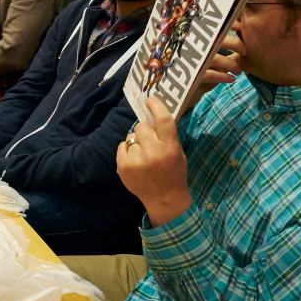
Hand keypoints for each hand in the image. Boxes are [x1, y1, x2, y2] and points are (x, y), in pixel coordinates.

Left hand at [117, 97, 191, 226]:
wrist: (164, 199)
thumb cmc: (174, 173)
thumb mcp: (178, 152)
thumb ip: (166, 136)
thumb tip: (151, 116)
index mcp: (170, 148)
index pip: (163, 120)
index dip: (156, 106)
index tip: (150, 100)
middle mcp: (152, 153)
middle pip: (141, 126)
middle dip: (145, 130)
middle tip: (150, 140)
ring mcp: (135, 161)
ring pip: (130, 136)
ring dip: (136, 142)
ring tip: (143, 155)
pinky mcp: (122, 167)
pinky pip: (122, 146)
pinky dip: (127, 150)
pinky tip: (135, 161)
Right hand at [184, 33, 245, 112]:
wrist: (179, 96)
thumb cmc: (198, 77)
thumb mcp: (214, 66)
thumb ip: (227, 56)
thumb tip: (245, 48)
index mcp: (197, 42)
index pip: (213, 28)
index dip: (228, 24)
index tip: (241, 29)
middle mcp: (192, 49)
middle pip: (215, 39)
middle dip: (234, 43)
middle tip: (245, 51)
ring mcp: (190, 62)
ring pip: (215, 58)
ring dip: (231, 64)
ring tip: (238, 72)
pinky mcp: (190, 77)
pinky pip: (210, 74)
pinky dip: (223, 76)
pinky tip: (231, 79)